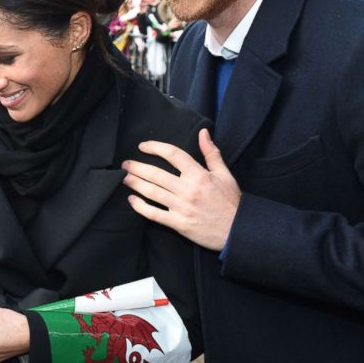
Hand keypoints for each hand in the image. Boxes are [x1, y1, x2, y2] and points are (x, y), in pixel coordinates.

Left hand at [123, 129, 240, 250]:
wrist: (239, 231)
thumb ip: (211, 153)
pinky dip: (140, 207)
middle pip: (156, 174)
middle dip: (137, 167)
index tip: (143, 146)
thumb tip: (203, 132)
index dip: (156, 147)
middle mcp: (188, 190)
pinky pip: (154, 214)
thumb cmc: (231, 202)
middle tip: (125, 164)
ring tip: (124, 178)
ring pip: (152, 192)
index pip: (173, 154)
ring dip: (135, 183)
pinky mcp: (179, 224)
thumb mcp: (225, 174)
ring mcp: (182, 207)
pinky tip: (132, 200)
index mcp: (199, 175)